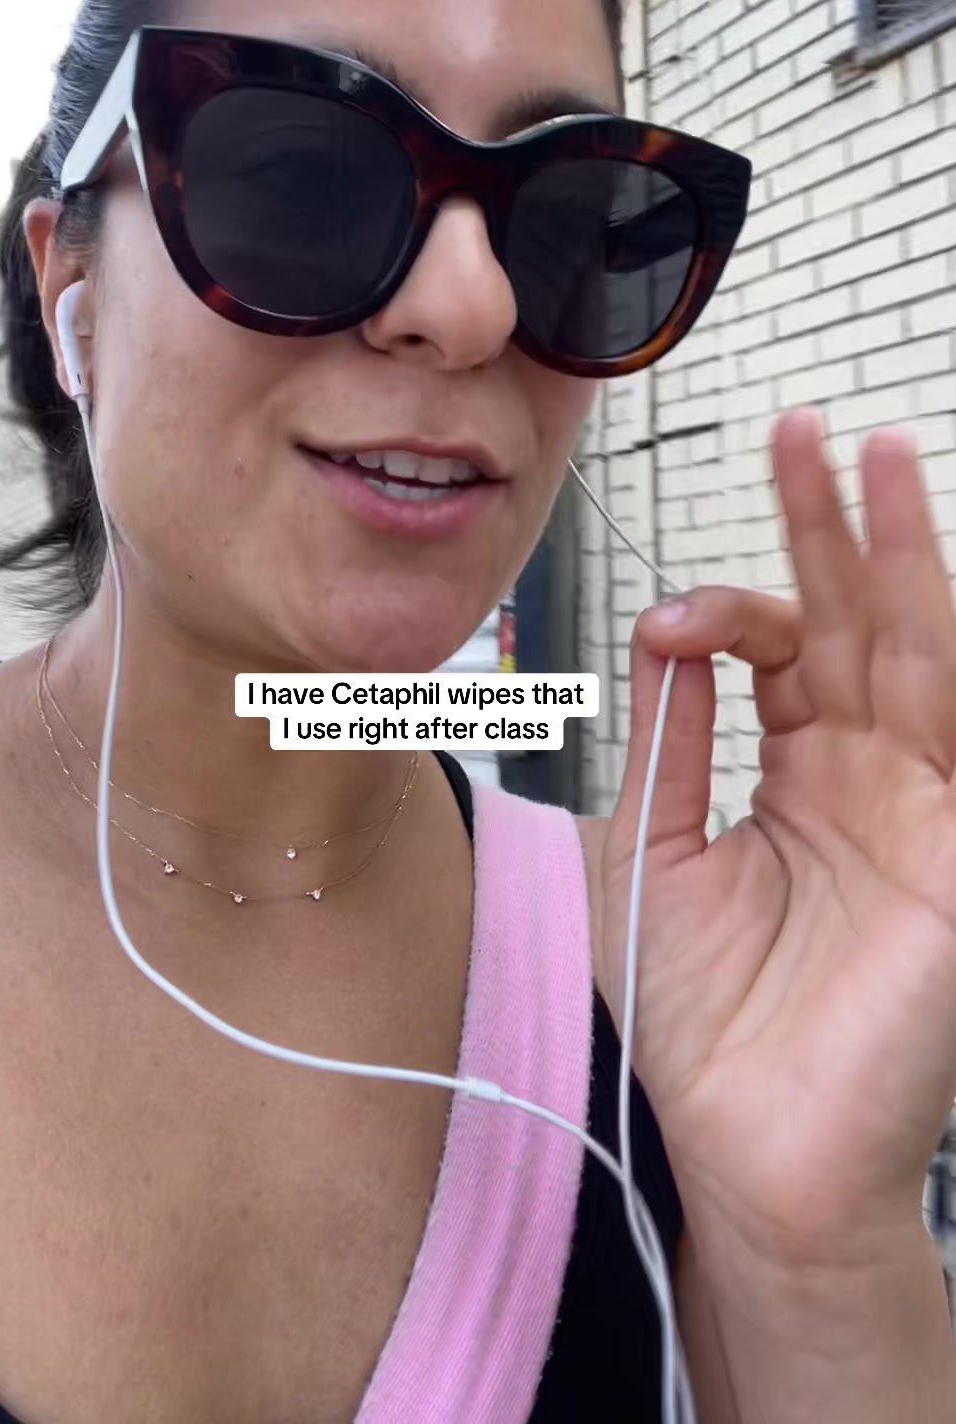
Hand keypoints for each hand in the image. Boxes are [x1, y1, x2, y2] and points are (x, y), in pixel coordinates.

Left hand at [598, 408, 955, 1275]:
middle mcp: (871, 778)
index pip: (787, 649)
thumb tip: (665, 634)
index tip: (671, 619)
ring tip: (879, 462)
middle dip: (833, 528)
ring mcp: (923, 813)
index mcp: (801, 773)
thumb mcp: (656, 852)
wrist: (746, 1154)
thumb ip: (671, 742)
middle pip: (859, 624)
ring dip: (902, 561)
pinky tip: (931, 590)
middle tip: (809, 430)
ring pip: (922, 656)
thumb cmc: (701, 1024)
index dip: (735, 608)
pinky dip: (946, 659)